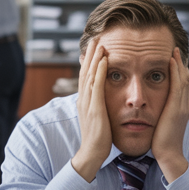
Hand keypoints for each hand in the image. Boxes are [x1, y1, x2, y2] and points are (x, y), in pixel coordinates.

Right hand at [71, 40, 112, 182]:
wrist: (92, 153)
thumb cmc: (98, 137)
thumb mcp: (97, 116)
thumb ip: (98, 104)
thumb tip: (103, 97)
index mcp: (84, 100)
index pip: (86, 75)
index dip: (90, 60)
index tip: (95, 46)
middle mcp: (83, 98)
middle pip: (85, 70)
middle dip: (91, 53)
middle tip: (96, 37)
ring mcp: (87, 103)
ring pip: (90, 74)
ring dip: (95, 57)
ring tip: (100, 42)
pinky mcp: (94, 108)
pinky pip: (97, 86)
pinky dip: (100, 71)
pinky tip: (104, 60)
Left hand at [152, 47, 188, 182]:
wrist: (169, 156)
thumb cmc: (161, 144)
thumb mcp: (162, 125)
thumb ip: (161, 114)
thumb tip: (153, 109)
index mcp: (181, 109)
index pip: (181, 85)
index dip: (179, 71)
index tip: (173, 59)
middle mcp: (184, 105)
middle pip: (185, 78)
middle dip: (181, 63)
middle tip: (175, 49)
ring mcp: (182, 106)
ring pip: (183, 79)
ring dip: (178, 64)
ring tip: (174, 51)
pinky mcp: (177, 109)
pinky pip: (177, 86)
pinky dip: (175, 72)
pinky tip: (170, 62)